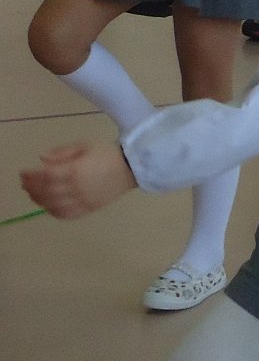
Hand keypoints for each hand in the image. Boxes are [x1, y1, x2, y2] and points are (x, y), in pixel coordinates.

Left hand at [20, 141, 137, 218]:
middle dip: (32, 188)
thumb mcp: (86, 145)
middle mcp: (77, 187)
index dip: (31, 175)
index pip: (45, 176)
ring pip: (54, 205)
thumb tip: (42, 159)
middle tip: (25, 183)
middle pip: (47, 191)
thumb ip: (63, 151)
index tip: (23, 172)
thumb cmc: (108, 153)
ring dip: (40, 200)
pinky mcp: (89, 208)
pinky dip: (53, 212)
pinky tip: (49, 206)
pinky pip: (66, 214)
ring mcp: (83, 200)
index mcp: (76, 170)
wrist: (133, 167)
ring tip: (34, 194)